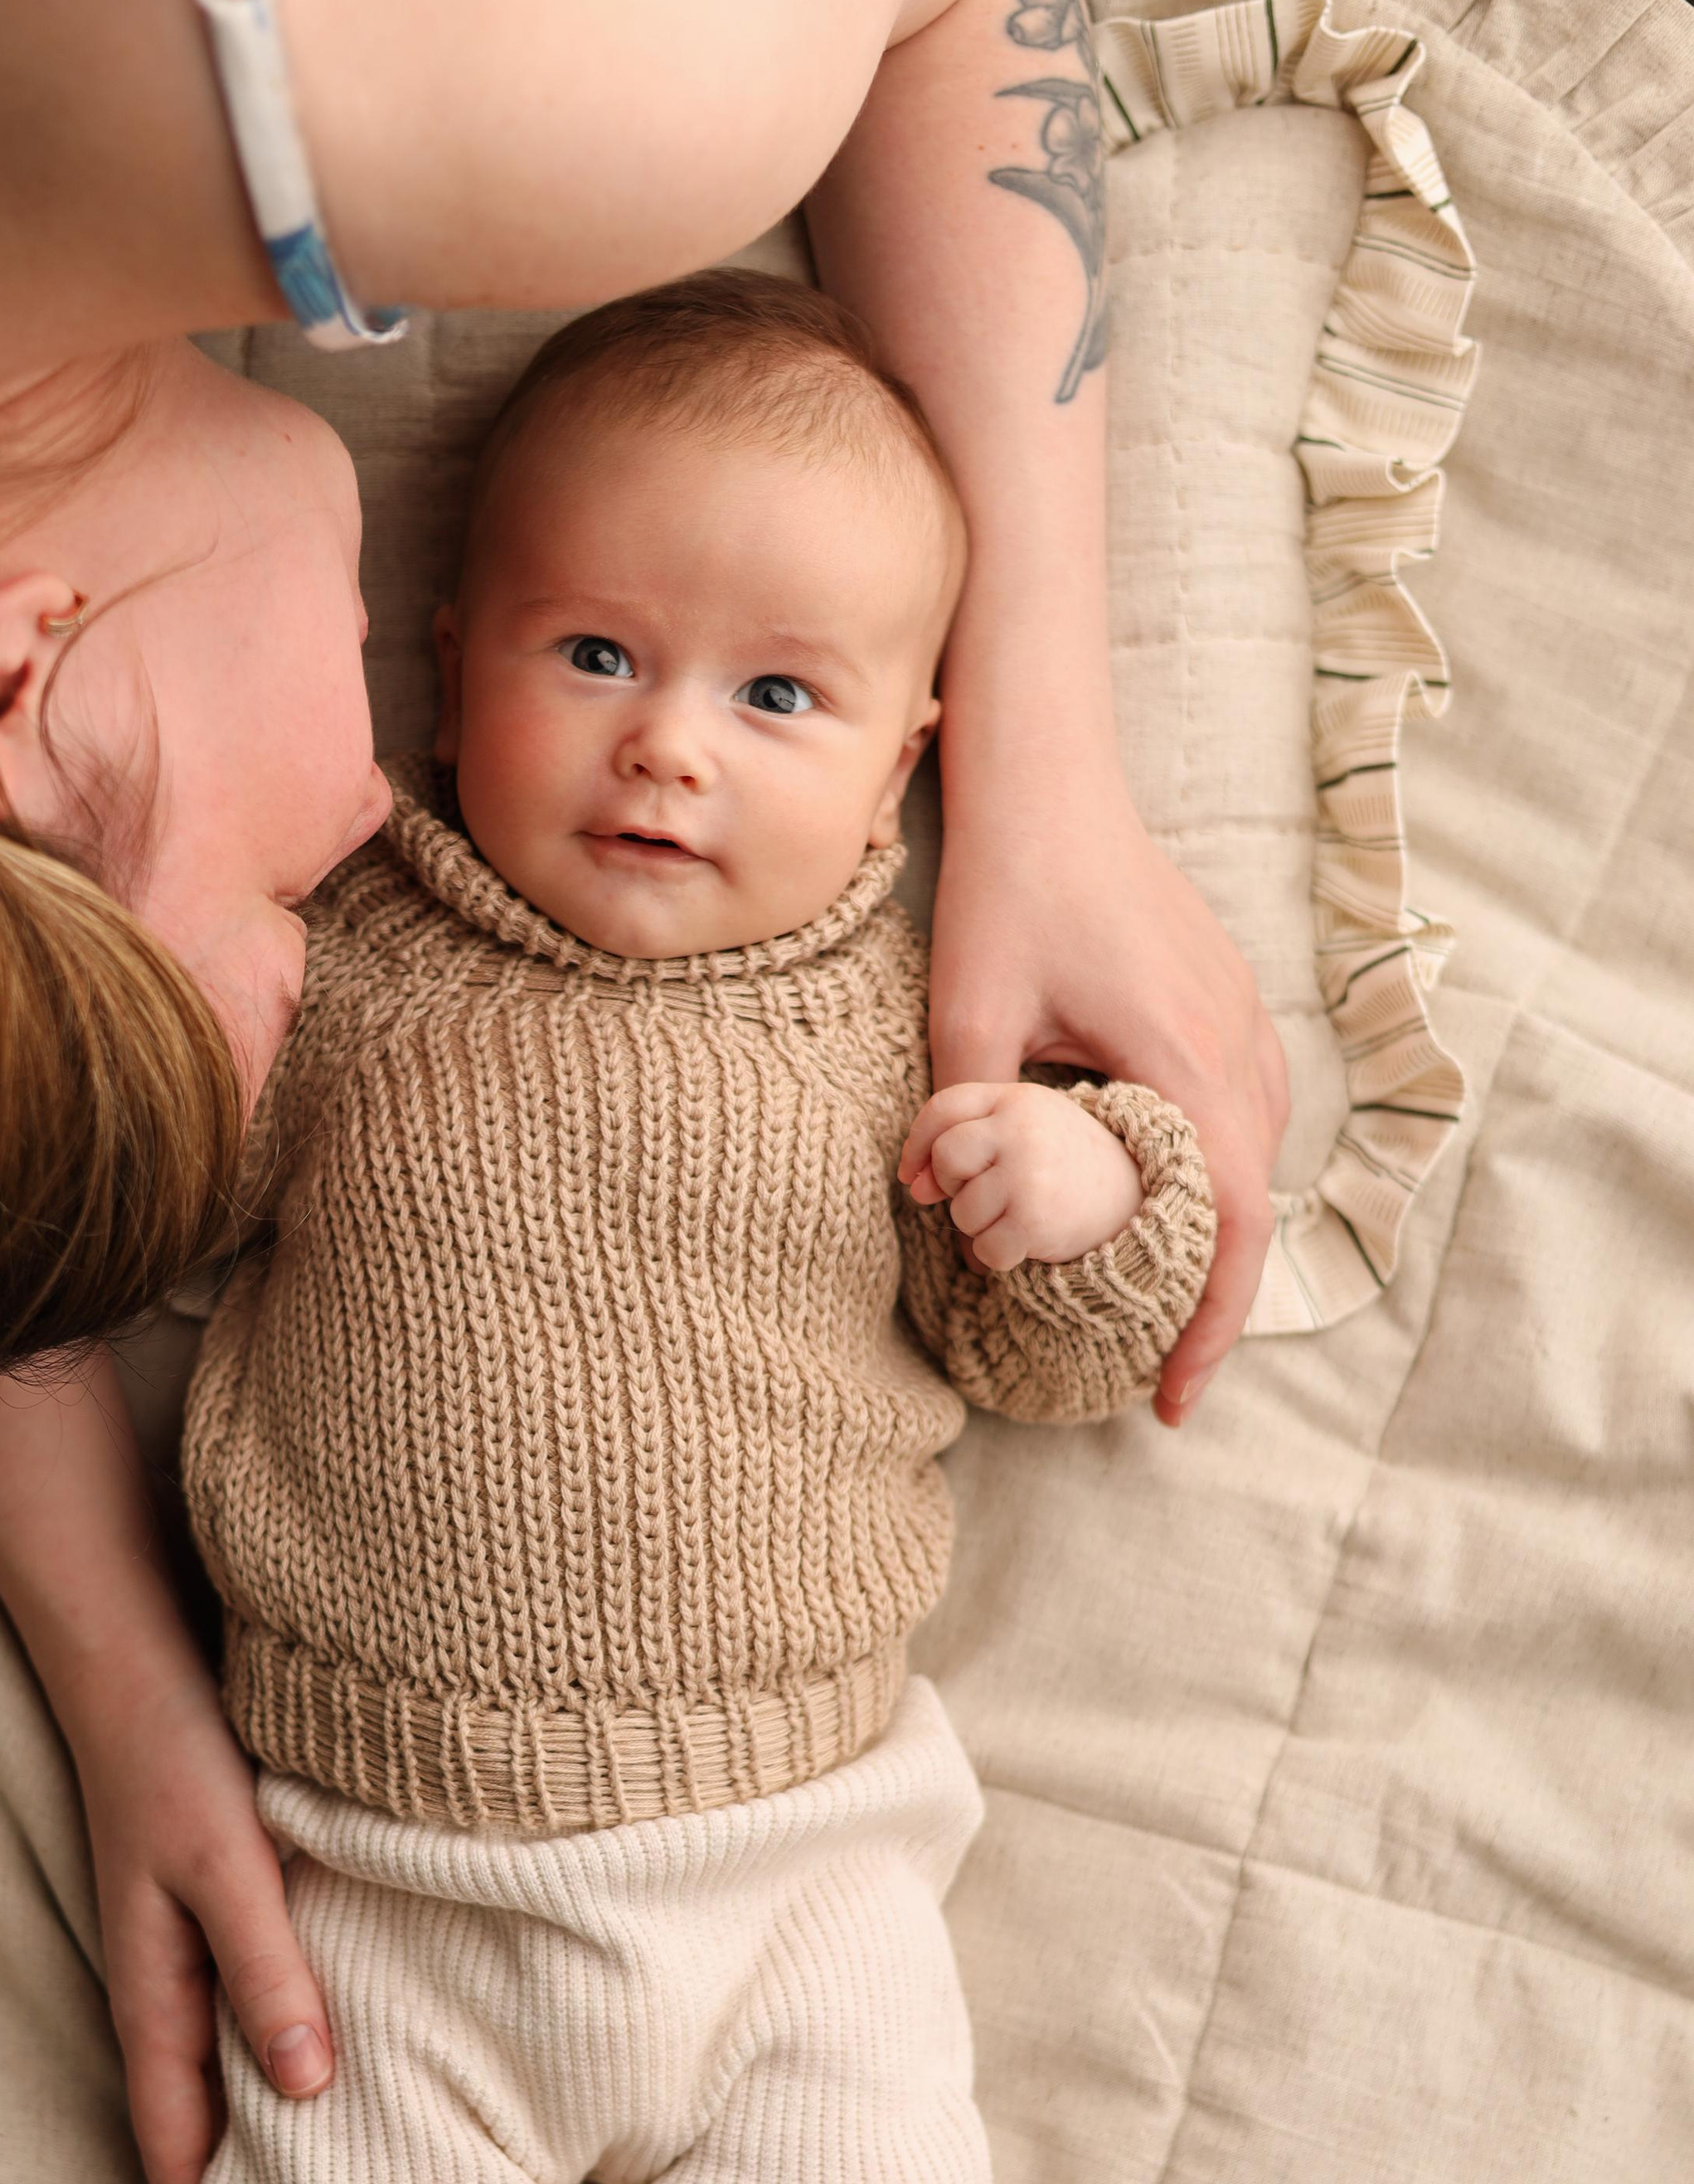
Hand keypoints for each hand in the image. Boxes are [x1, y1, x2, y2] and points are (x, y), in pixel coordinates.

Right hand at [70, 1665, 332, 2183]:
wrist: (138, 1662)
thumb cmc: (179, 1762)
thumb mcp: (228, 1870)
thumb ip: (268, 1973)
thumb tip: (309, 2090)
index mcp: (154, 2002)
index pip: (171, 2152)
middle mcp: (165, 1994)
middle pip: (198, 2129)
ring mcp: (188, 1958)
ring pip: (226, 2077)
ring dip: (269, 2136)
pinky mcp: (218, 1917)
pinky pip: (247, 2018)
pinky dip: (285, 2061)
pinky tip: (343, 2066)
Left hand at [901, 1080, 1141, 1268]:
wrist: (1134, 1198)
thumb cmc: (1062, 1162)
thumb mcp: (1020, 1132)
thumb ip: (963, 1144)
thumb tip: (914, 1186)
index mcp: (1017, 1098)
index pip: (943, 1108)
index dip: (918, 1144)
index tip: (914, 1174)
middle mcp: (1022, 1129)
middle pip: (947, 1159)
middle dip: (954, 1186)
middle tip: (988, 1192)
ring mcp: (1028, 1175)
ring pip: (962, 1210)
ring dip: (980, 1224)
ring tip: (1018, 1213)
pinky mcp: (1034, 1220)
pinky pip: (983, 1249)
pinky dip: (998, 1254)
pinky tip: (1026, 1240)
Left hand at [929, 794, 1287, 1420]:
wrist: (1052, 785)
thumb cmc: (1012, 889)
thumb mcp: (968, 1011)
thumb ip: (956, 1116)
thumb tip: (927, 1203)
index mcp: (1186, 1061)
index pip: (1230, 1225)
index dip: (1209, 1326)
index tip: (1169, 1398)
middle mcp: (1238, 1048)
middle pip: (1252, 1208)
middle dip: (1209, 1301)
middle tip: (1151, 1375)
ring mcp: (1246, 1022)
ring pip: (1256, 1161)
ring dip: (1215, 1236)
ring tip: (1154, 1300)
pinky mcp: (1231, 1003)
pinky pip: (1246, 1111)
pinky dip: (1217, 1173)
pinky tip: (1159, 1199)